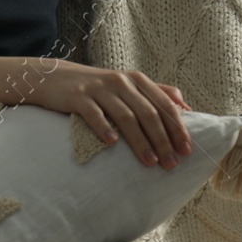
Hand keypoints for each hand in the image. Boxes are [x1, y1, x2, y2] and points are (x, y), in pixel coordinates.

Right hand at [28, 60, 192, 167]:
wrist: (54, 77)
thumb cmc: (96, 87)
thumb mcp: (127, 84)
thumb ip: (157, 92)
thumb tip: (187, 108)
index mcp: (137, 79)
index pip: (164, 104)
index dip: (177, 127)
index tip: (186, 150)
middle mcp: (121, 82)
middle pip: (148, 113)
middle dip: (162, 140)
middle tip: (170, 164)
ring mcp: (99, 89)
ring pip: (125, 116)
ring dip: (140, 141)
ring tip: (149, 162)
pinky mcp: (78, 96)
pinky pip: (94, 114)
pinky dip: (104, 128)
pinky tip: (111, 143)